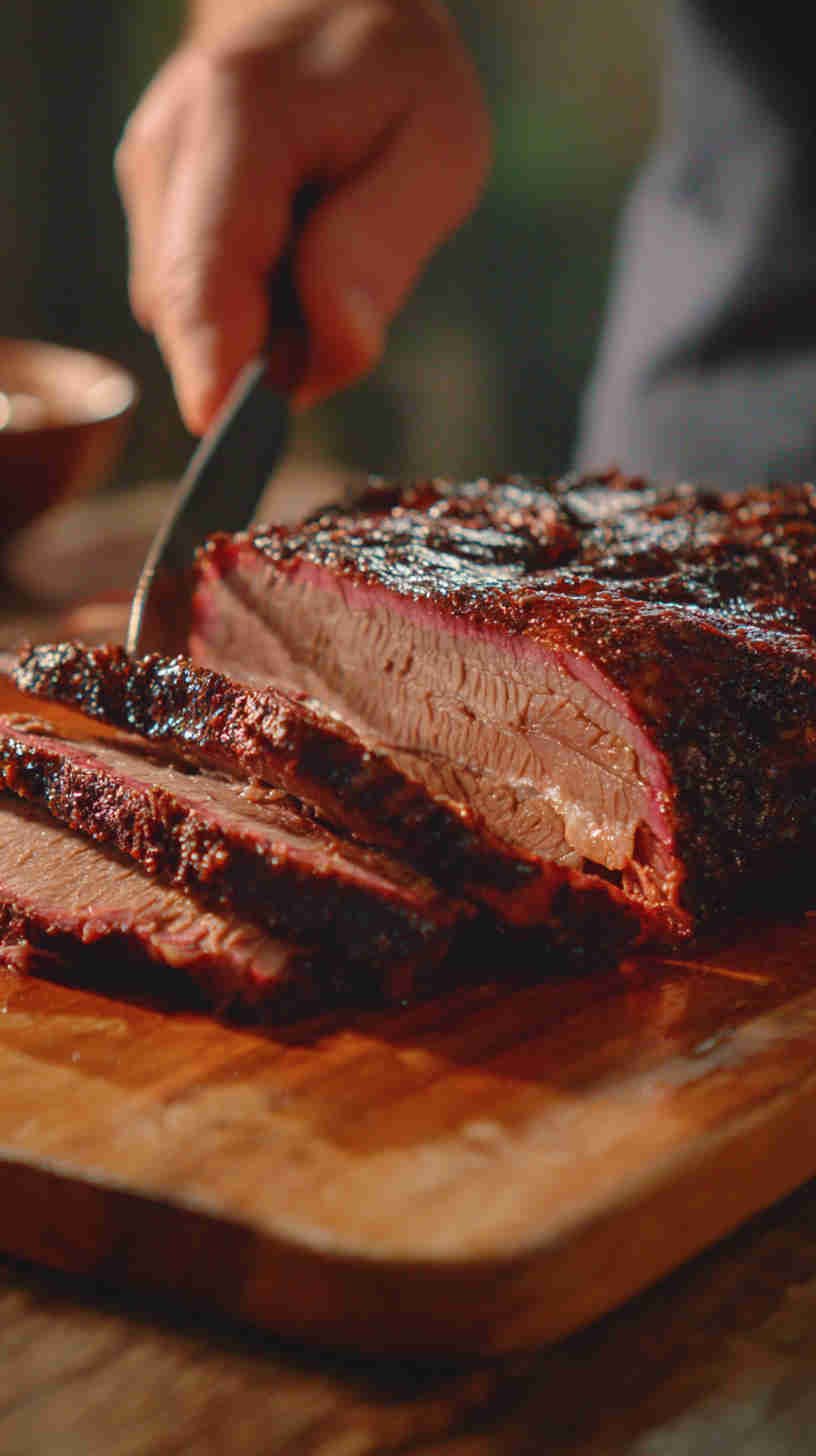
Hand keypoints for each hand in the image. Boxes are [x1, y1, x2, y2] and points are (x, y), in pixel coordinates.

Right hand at [115, 0, 490, 432]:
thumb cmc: (392, 77)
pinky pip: (196, 302)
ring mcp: (150, 183)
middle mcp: (169, 154)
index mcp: (238, 122)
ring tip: (322, 254)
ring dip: (259, 326)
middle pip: (190, 313)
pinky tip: (288, 257)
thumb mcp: (436, 148)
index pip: (204, 270)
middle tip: (342, 310)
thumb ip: (379, 249)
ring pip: (191, 317)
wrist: (320, 8)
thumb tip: (332, 348)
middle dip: (260, 353)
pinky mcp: (153, 213)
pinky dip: (248, 308)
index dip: (212, 365)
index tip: (225, 433)